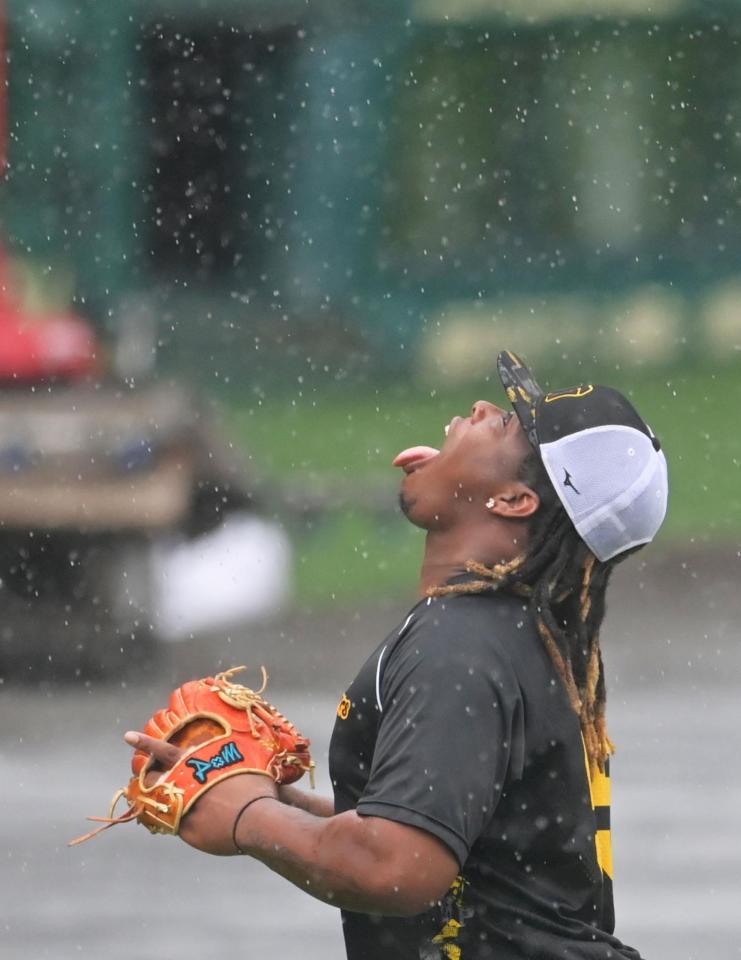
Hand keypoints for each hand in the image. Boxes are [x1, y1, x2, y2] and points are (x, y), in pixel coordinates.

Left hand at [124, 730, 277, 855]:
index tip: (127, 736)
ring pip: (158, 804)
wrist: (257, 819)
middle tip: (143, 779)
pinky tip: (186, 825)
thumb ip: (234, 756)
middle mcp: (183, 783)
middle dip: (146, 778)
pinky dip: (176, 824)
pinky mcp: (184, 831)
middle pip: (153, 779)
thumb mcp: (248, 761)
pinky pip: (173, 825)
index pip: (165, 751)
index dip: (146, 743)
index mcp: (196, 763)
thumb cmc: (257, 787)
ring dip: (154, 804)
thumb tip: (242, 739)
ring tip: (151, 805)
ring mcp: (180, 807)